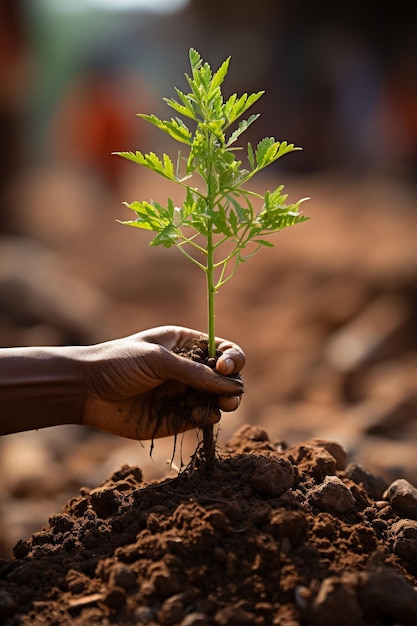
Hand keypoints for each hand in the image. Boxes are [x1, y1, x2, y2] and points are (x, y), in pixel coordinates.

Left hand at [83, 326, 244, 439]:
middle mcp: (188, 369)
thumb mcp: (158, 359)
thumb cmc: (119, 363)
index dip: (232, 358)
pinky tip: (201, 416)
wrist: (86, 390)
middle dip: (233, 384)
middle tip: (231, 394)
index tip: (225, 367)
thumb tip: (230, 383)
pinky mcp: (175, 418)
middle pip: (225, 377)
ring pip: (217, 400)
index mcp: (185, 345)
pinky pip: (201, 418)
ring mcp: (183, 394)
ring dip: (225, 402)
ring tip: (224, 405)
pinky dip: (207, 418)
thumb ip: (194, 372)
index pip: (222, 350)